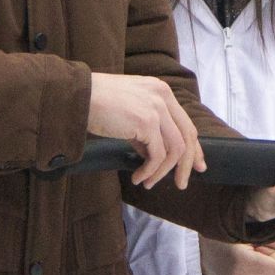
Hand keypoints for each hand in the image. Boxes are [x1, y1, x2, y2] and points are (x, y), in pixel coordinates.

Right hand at [87, 72, 203, 188]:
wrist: (78, 96)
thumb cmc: (96, 103)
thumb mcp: (128, 112)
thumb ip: (145, 128)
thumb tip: (153, 154)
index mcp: (160, 91)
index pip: (186, 123)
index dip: (193, 147)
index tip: (196, 166)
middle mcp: (163, 96)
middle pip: (188, 136)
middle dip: (186, 164)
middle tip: (182, 183)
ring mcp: (157, 108)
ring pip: (175, 149)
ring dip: (163, 171)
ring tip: (148, 183)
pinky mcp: (147, 121)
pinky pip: (158, 155)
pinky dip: (150, 171)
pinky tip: (138, 177)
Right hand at [198, 236, 274, 274]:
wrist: (196, 245)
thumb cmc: (222, 231)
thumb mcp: (247, 230)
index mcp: (241, 265)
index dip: (272, 254)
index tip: (256, 245)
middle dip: (271, 261)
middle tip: (253, 249)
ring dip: (265, 267)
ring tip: (246, 255)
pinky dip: (258, 272)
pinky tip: (242, 263)